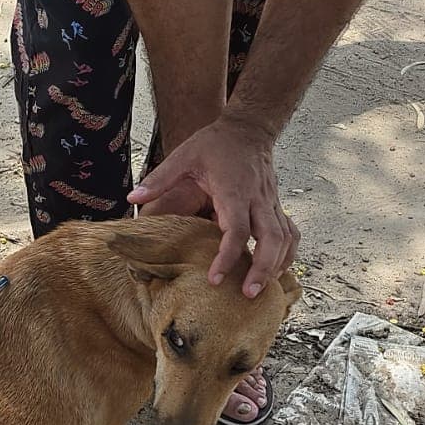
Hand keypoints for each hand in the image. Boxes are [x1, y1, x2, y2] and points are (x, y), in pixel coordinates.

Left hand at [128, 116, 299, 295]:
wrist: (248, 129)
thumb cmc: (216, 143)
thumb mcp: (184, 156)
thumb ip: (159, 179)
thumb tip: (133, 198)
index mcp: (234, 190)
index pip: (237, 229)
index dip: (228, 256)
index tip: (216, 278)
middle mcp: (258, 199)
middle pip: (271, 239)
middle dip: (262, 269)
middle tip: (248, 295)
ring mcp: (271, 202)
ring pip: (285, 238)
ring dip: (277, 265)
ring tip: (263, 290)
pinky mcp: (276, 205)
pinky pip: (290, 233)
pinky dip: (288, 254)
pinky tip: (277, 271)